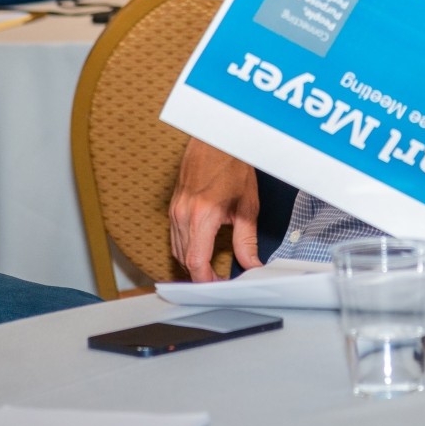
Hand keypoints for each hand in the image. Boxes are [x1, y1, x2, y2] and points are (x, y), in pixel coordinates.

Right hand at [168, 139, 260, 280]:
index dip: (207, 281)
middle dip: (201, 275)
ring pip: (177, 249)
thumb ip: (246, 240)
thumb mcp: (246, 206)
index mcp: (201, 216)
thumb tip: (251, 264)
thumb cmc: (231, 164)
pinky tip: (201, 248)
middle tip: (220, 280)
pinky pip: (175, 236)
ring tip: (212, 269)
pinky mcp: (173, 205)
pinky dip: (186, 247)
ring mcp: (175, 209)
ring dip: (192, 262)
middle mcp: (183, 214)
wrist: (216, 139)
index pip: (196, 262)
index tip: (219, 286)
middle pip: (184, 260)